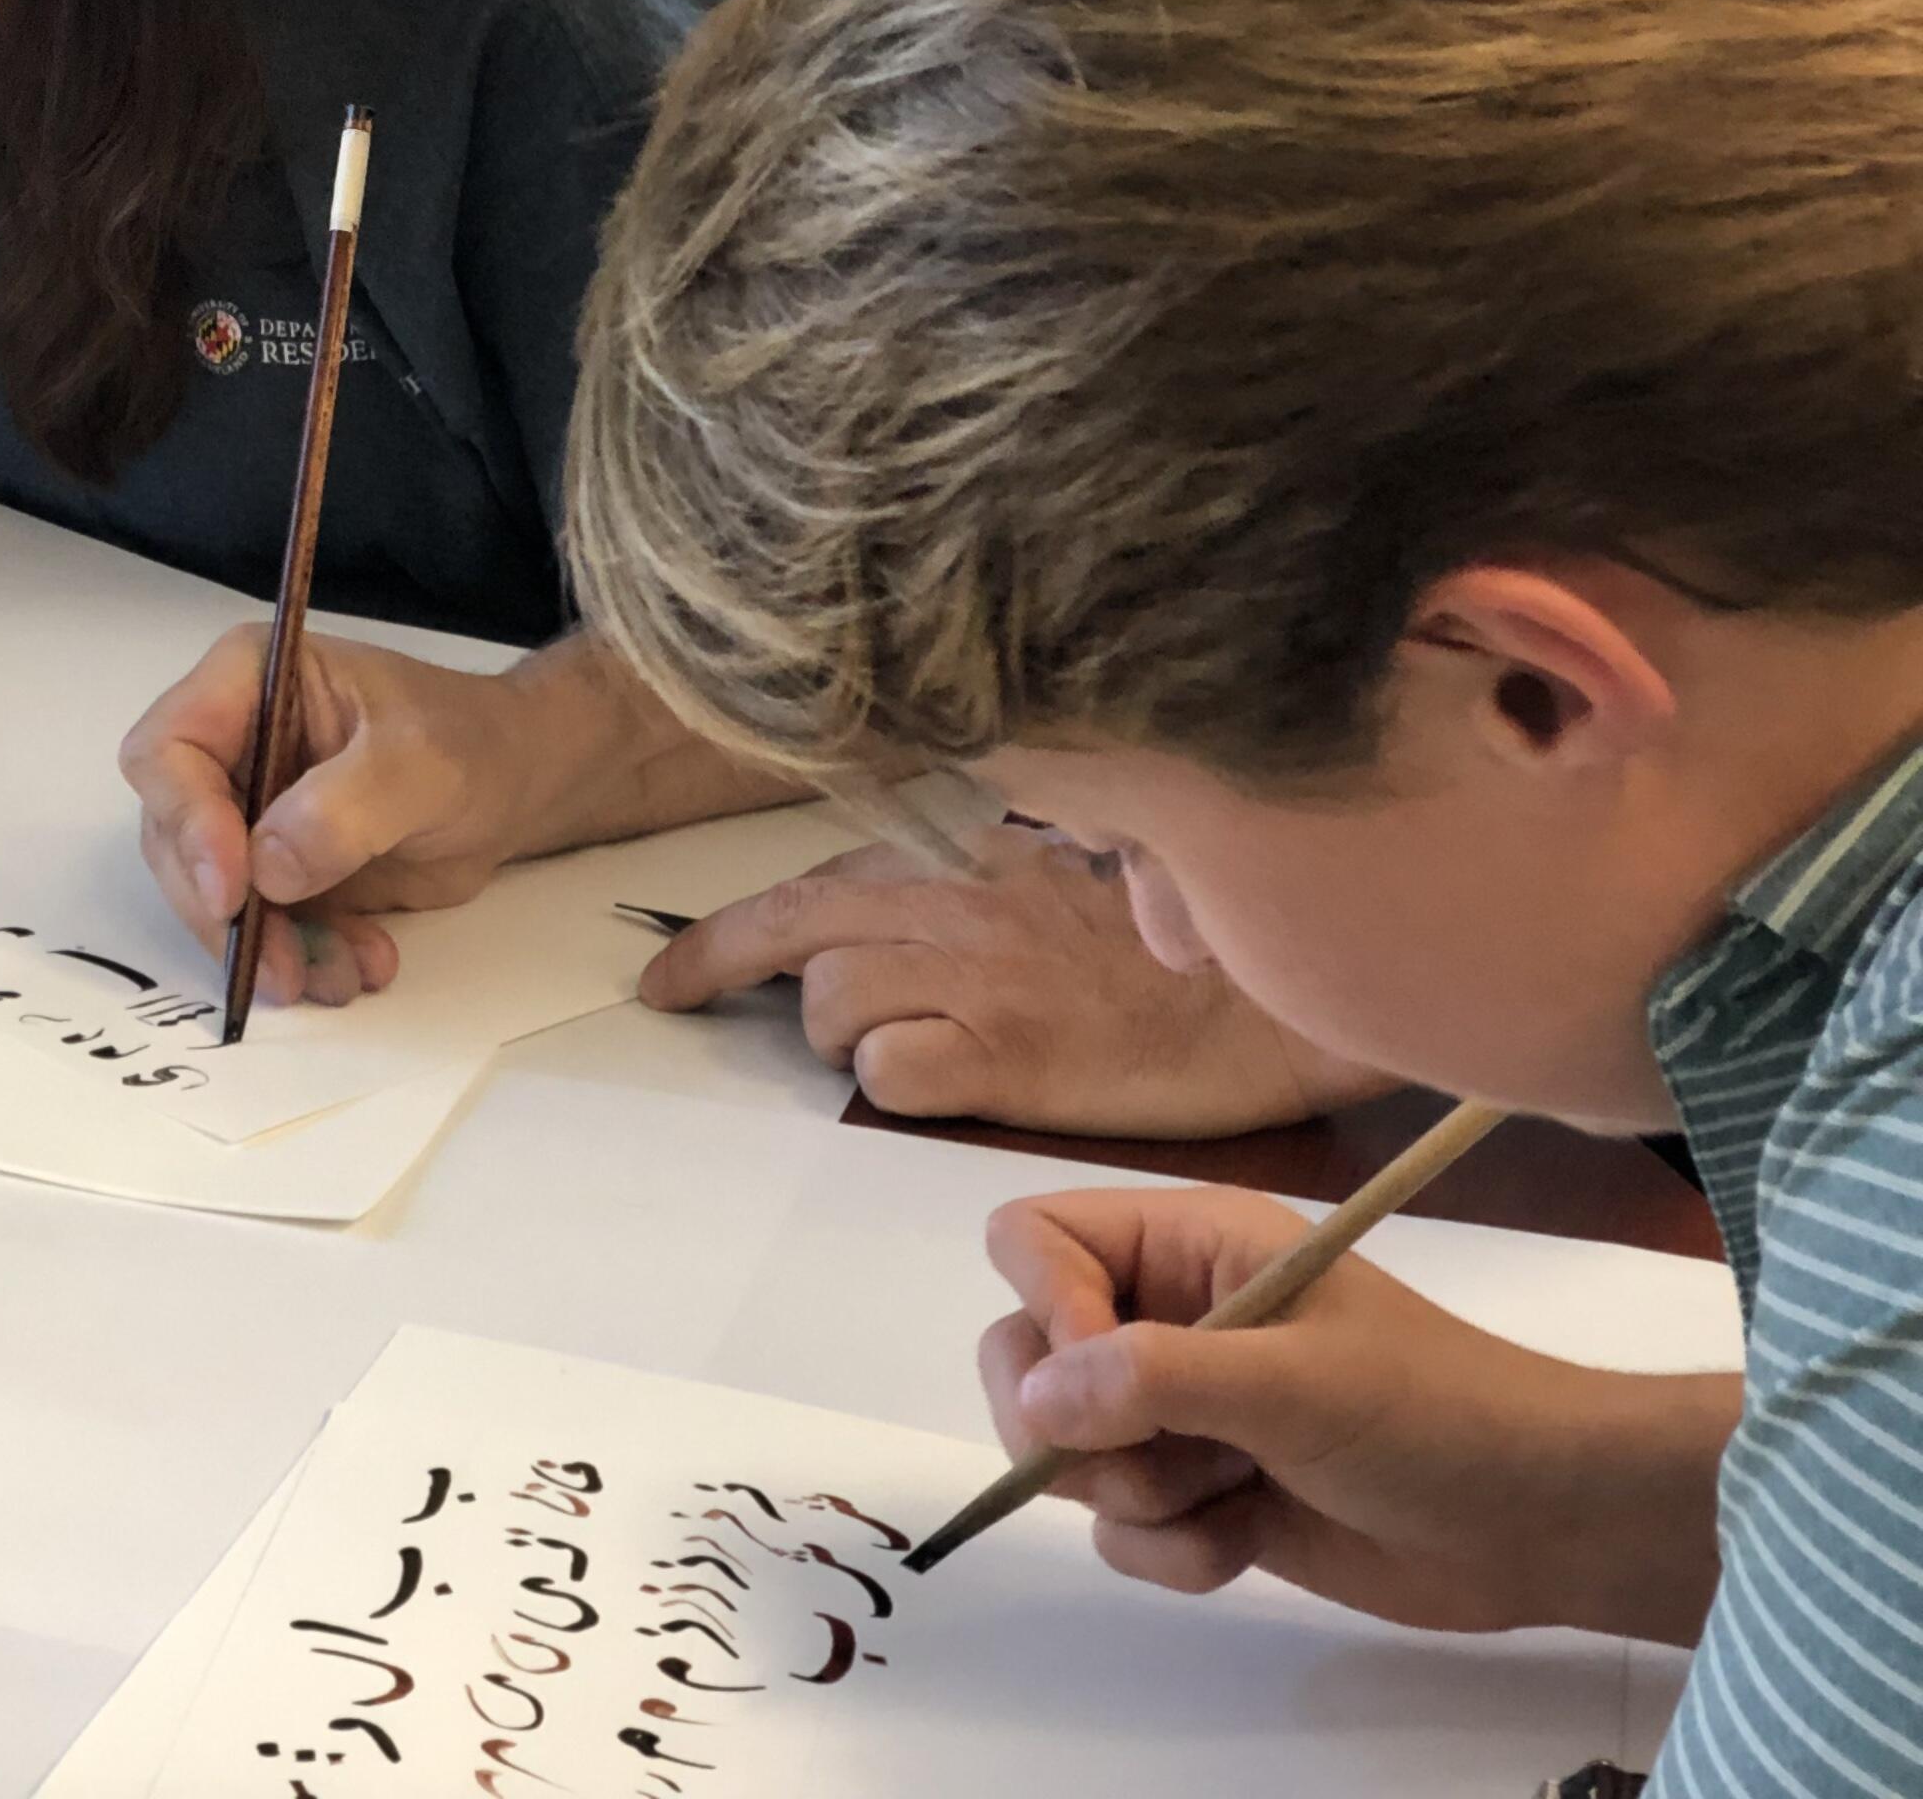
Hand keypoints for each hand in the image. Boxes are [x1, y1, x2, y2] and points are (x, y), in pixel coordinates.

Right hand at [119, 627, 790, 1007]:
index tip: (234, 890)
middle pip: (176, 837)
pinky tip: (361, 965)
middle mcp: (231, 746)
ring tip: (341, 975)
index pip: (169, 751)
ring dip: (268, 948)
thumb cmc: (472, 743)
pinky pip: (261, 927)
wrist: (518, 785)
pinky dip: (303, 958)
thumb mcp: (421, 761)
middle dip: (224, 912)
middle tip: (281, 966)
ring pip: (211, 896)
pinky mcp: (275, 870)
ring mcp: (248, 811)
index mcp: (246, 684)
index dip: (187, 822)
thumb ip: (347, 807)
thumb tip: (268, 868)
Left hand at [637, 822, 1400, 1132]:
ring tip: (904, 1049)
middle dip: (719, 962)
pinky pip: (894, 1072)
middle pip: (793, 929)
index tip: (674, 964)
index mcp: (963, 858)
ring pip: (834, 1002)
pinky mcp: (1009, 1056)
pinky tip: (942, 1082)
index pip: (812, 881)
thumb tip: (872, 907)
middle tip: (677, 994)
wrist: (1267, 999)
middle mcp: (956, 906)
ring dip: (843, 1035)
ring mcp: (978, 978)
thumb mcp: (1054, 875)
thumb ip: (962, 878)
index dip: (732, 927)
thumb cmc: (1169, 948)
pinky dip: (895, 1081)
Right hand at [978, 1183, 1732, 1642]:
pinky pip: (1121, 1529)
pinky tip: (1247, 1541)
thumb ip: (1155, 1378)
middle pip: (1025, 1354)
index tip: (1096, 1379)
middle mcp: (1169, 1317)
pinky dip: (1171, 1550)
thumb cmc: (1433, 1415)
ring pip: (1068, 1452)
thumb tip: (1032, 1400)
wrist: (1543, 1525)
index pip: (1034, 1239)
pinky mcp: (1204, 1494)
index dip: (1044, 1307)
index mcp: (1189, 1246)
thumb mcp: (1296, 1380)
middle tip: (1149, 1460)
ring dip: (1137, 1496)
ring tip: (1230, 1495)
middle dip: (1071, 1427)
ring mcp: (1184, 1411)